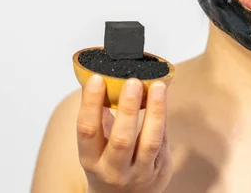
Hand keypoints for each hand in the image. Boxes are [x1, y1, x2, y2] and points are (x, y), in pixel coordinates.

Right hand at [77, 74, 171, 192]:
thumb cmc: (107, 162)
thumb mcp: (95, 146)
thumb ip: (98, 117)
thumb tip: (101, 78)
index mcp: (91, 159)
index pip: (88, 130)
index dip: (90, 104)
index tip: (96, 78)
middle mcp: (113, 170)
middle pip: (122, 139)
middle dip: (128, 109)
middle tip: (133, 82)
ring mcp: (139, 173)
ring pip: (149, 142)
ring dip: (155, 112)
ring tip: (158, 86)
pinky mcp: (160, 171)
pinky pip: (163, 142)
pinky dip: (162, 119)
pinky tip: (162, 99)